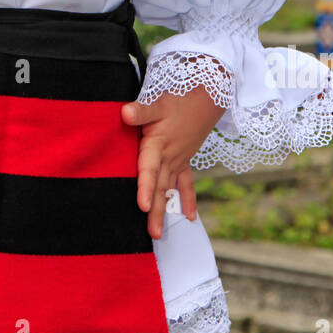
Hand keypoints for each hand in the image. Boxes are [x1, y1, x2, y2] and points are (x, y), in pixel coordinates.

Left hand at [121, 84, 225, 239]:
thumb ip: (142, 110)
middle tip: (152, 235)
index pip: (149, 169)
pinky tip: (188, 218)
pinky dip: (186, 199)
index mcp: (158, 145)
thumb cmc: (179, 99)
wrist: (207, 96)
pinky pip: (186, 183)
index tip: (143, 206)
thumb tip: (125, 113)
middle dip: (155, 212)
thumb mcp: (159, 102)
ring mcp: (178, 160)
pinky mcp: (184, 159)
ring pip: (169, 190)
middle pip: (159, 187)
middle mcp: (168, 157)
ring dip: (165, 211)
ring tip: (159, 234)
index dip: (145, 187)